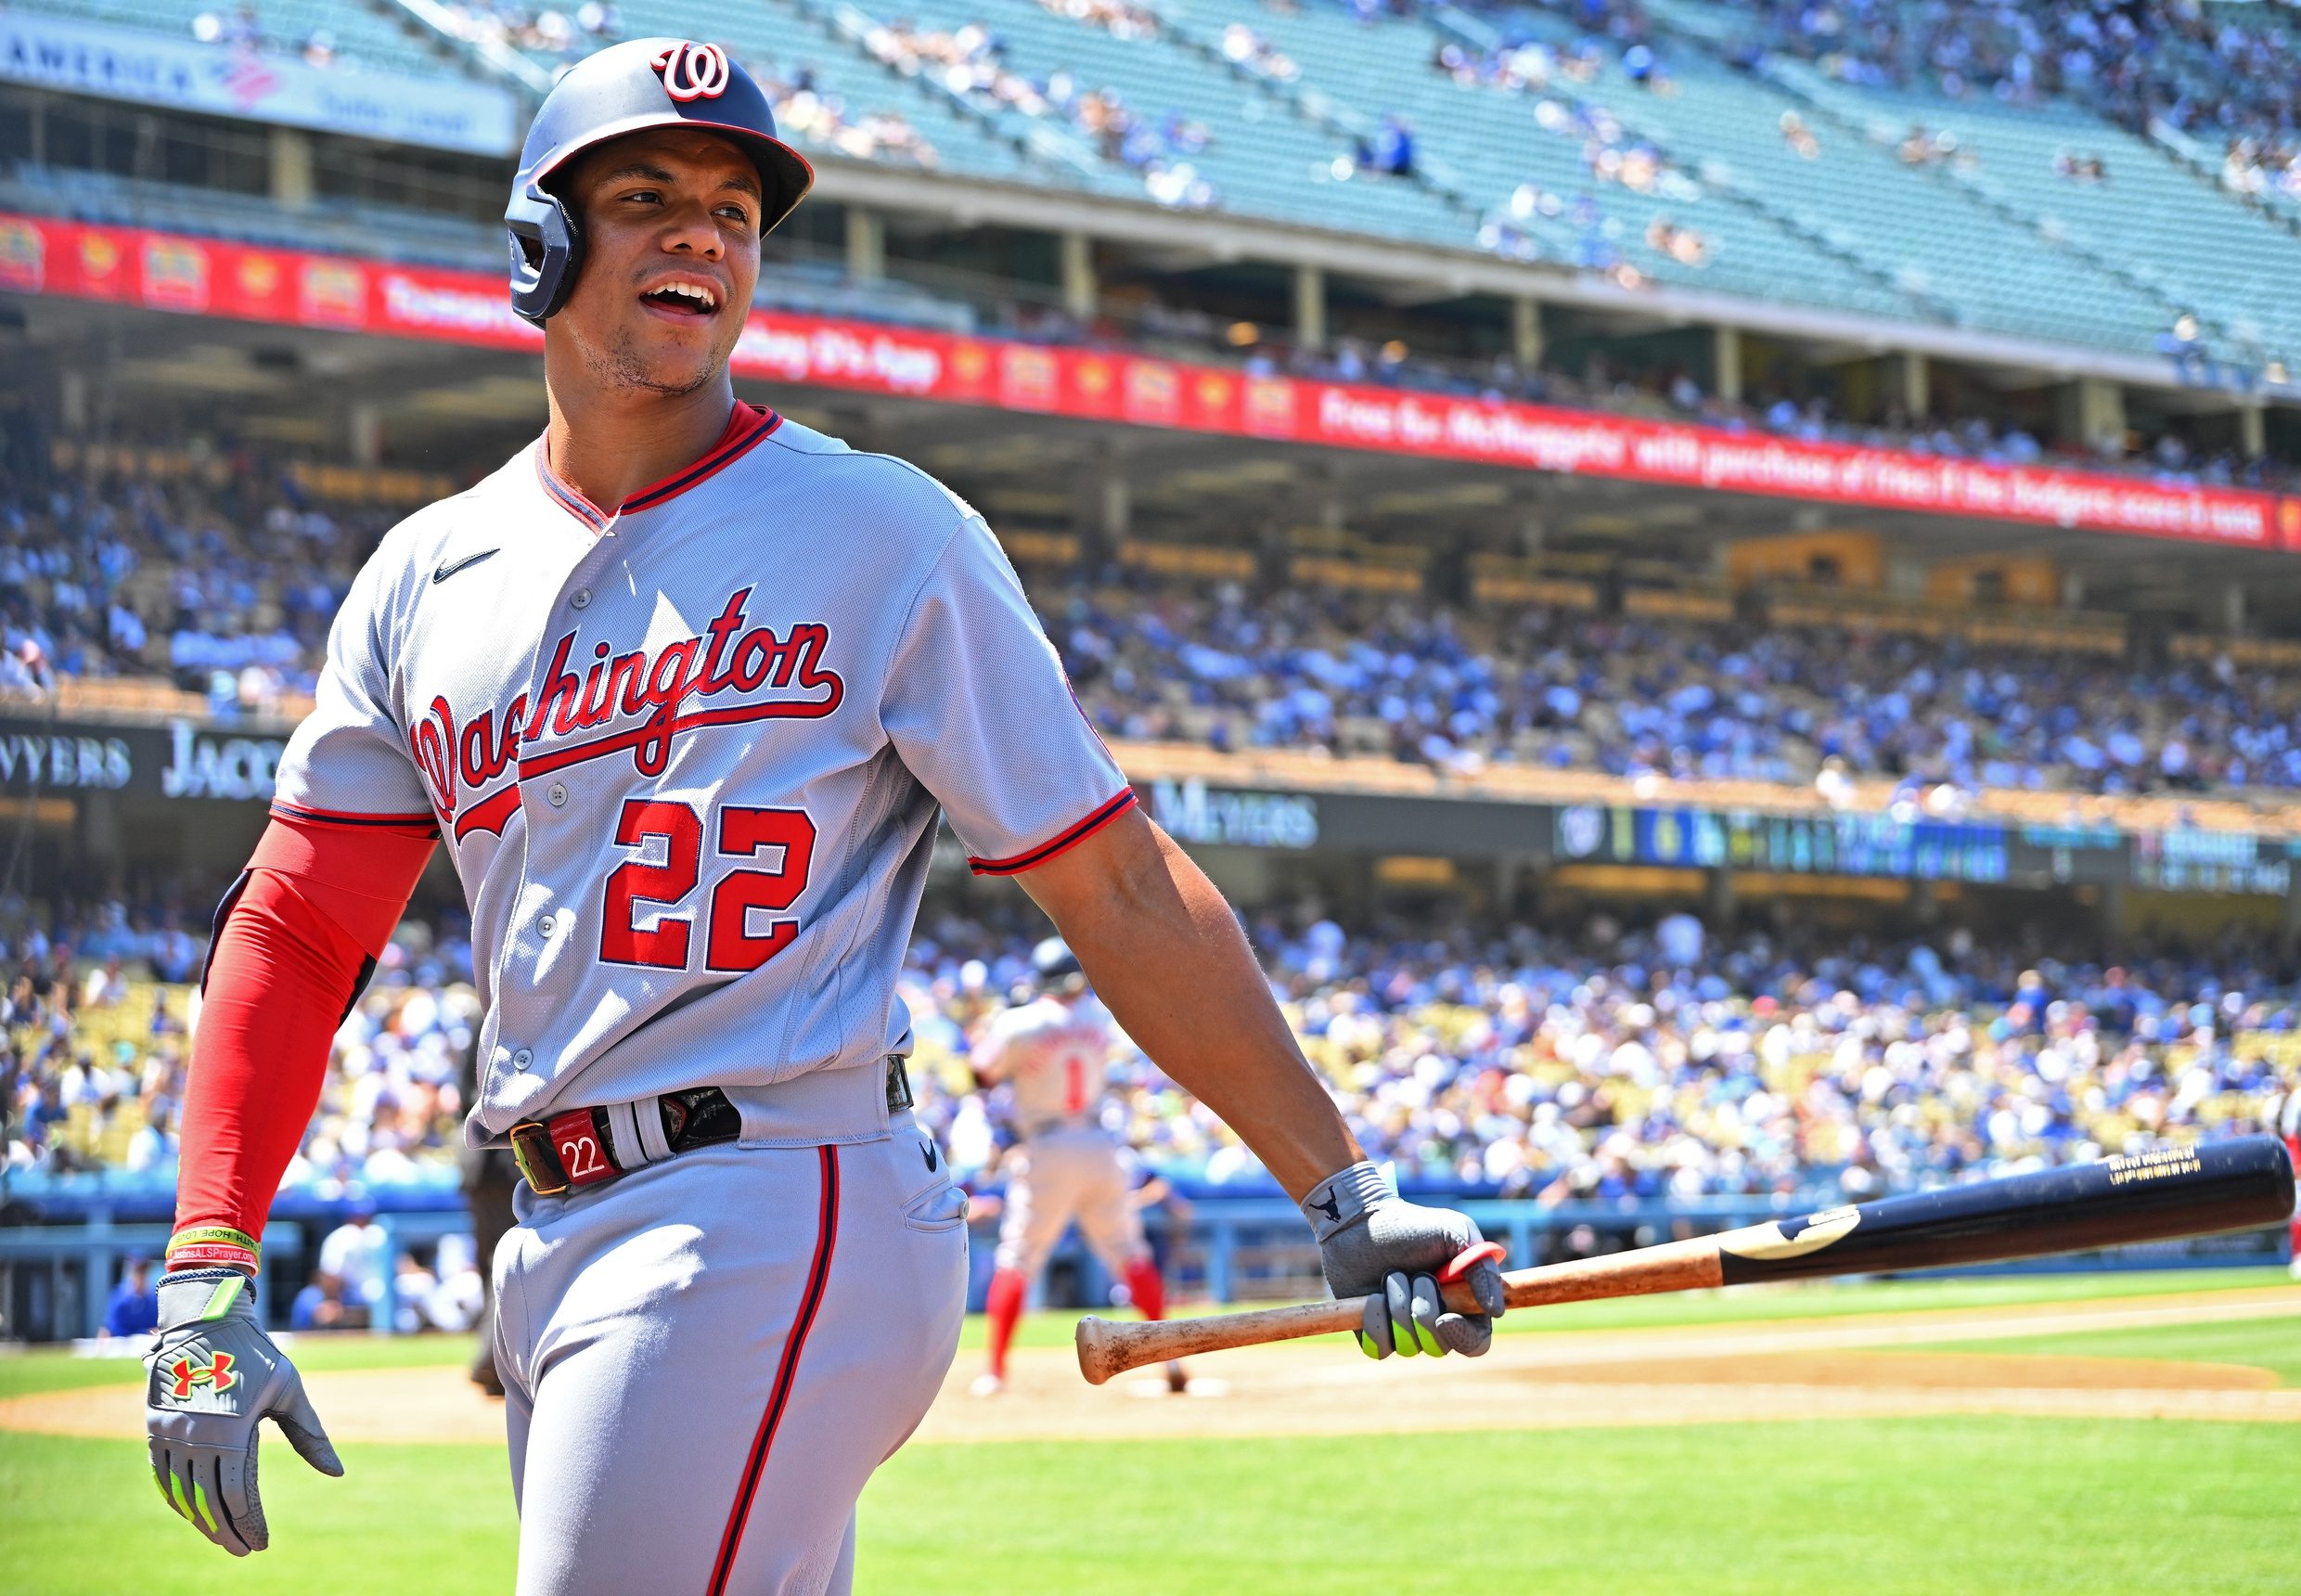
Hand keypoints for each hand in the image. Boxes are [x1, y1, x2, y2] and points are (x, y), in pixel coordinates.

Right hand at [145, 1268, 342, 1553]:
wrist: (207, 1320)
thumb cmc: (257, 1354)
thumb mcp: (289, 1391)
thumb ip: (310, 1435)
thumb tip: (338, 1472)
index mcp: (231, 1431)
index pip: (239, 1496)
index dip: (250, 1524)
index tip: (262, 1544)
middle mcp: (195, 1437)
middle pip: (209, 1502)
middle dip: (227, 1531)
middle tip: (243, 1550)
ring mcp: (170, 1434)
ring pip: (183, 1494)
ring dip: (201, 1521)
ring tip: (221, 1537)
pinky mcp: (154, 1427)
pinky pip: (162, 1476)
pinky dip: (177, 1499)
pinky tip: (193, 1512)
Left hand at [1302, 1162, 1506, 1358]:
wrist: (1363, 1220)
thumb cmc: (1414, 1225)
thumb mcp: (1455, 1233)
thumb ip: (1481, 1269)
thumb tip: (1496, 1311)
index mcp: (1463, 1304)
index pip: (1475, 1343)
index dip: (1463, 1337)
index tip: (1444, 1317)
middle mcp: (1436, 1322)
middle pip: (1439, 1347)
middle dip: (1423, 1309)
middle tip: (1417, 1275)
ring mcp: (1405, 1329)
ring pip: (1409, 1346)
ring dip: (1398, 1306)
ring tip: (1392, 1275)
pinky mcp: (1376, 1331)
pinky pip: (1380, 1348)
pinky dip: (1375, 1320)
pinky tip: (1372, 1295)